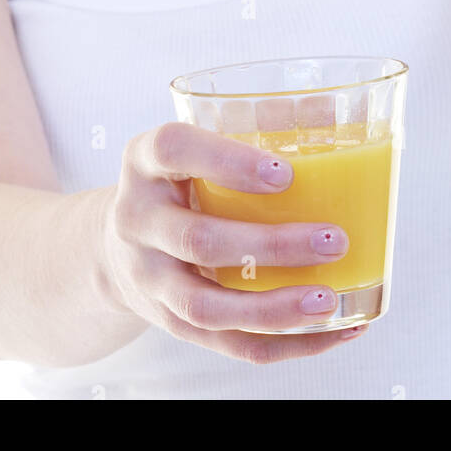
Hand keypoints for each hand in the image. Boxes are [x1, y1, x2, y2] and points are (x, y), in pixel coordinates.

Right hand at [103, 121, 367, 363]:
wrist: (116, 245)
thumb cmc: (179, 181)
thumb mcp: (195, 145)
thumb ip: (254, 124)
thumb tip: (329, 106)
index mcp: (144, 162)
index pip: (173, 149)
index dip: (227, 161)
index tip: (285, 173)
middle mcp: (137, 220)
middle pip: (198, 240)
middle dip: (271, 246)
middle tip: (334, 240)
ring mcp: (149, 278)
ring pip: (207, 307)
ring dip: (274, 309)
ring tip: (329, 300)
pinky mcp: (170, 323)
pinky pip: (227, 344)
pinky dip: (284, 344)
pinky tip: (332, 330)